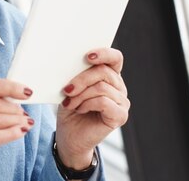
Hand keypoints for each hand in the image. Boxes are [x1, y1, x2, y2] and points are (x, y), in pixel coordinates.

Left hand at [55, 47, 129, 168]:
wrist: (69, 135)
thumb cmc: (69, 107)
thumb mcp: (70, 86)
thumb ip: (75, 73)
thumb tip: (70, 59)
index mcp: (109, 75)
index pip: (115, 58)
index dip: (104, 53)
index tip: (87, 56)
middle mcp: (119, 87)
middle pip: (104, 71)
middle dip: (81, 79)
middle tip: (66, 90)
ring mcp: (122, 102)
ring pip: (102, 87)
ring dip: (80, 95)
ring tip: (69, 103)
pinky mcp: (120, 116)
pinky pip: (104, 102)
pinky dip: (87, 104)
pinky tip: (79, 109)